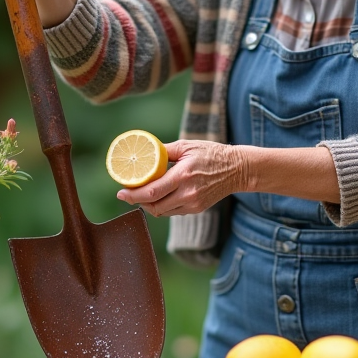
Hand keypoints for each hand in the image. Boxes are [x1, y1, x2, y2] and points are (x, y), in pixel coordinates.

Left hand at [116, 140, 248, 217]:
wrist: (237, 169)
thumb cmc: (211, 154)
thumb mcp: (187, 146)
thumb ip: (164, 150)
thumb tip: (143, 151)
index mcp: (183, 175)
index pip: (151, 192)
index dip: (133, 195)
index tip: (120, 193)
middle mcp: (187, 193)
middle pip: (153, 206)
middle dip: (137, 201)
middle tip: (126, 194)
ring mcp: (193, 204)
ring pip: (162, 212)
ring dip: (148, 205)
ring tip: (141, 195)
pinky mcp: (197, 209)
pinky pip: (173, 212)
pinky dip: (162, 206)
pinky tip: (159, 196)